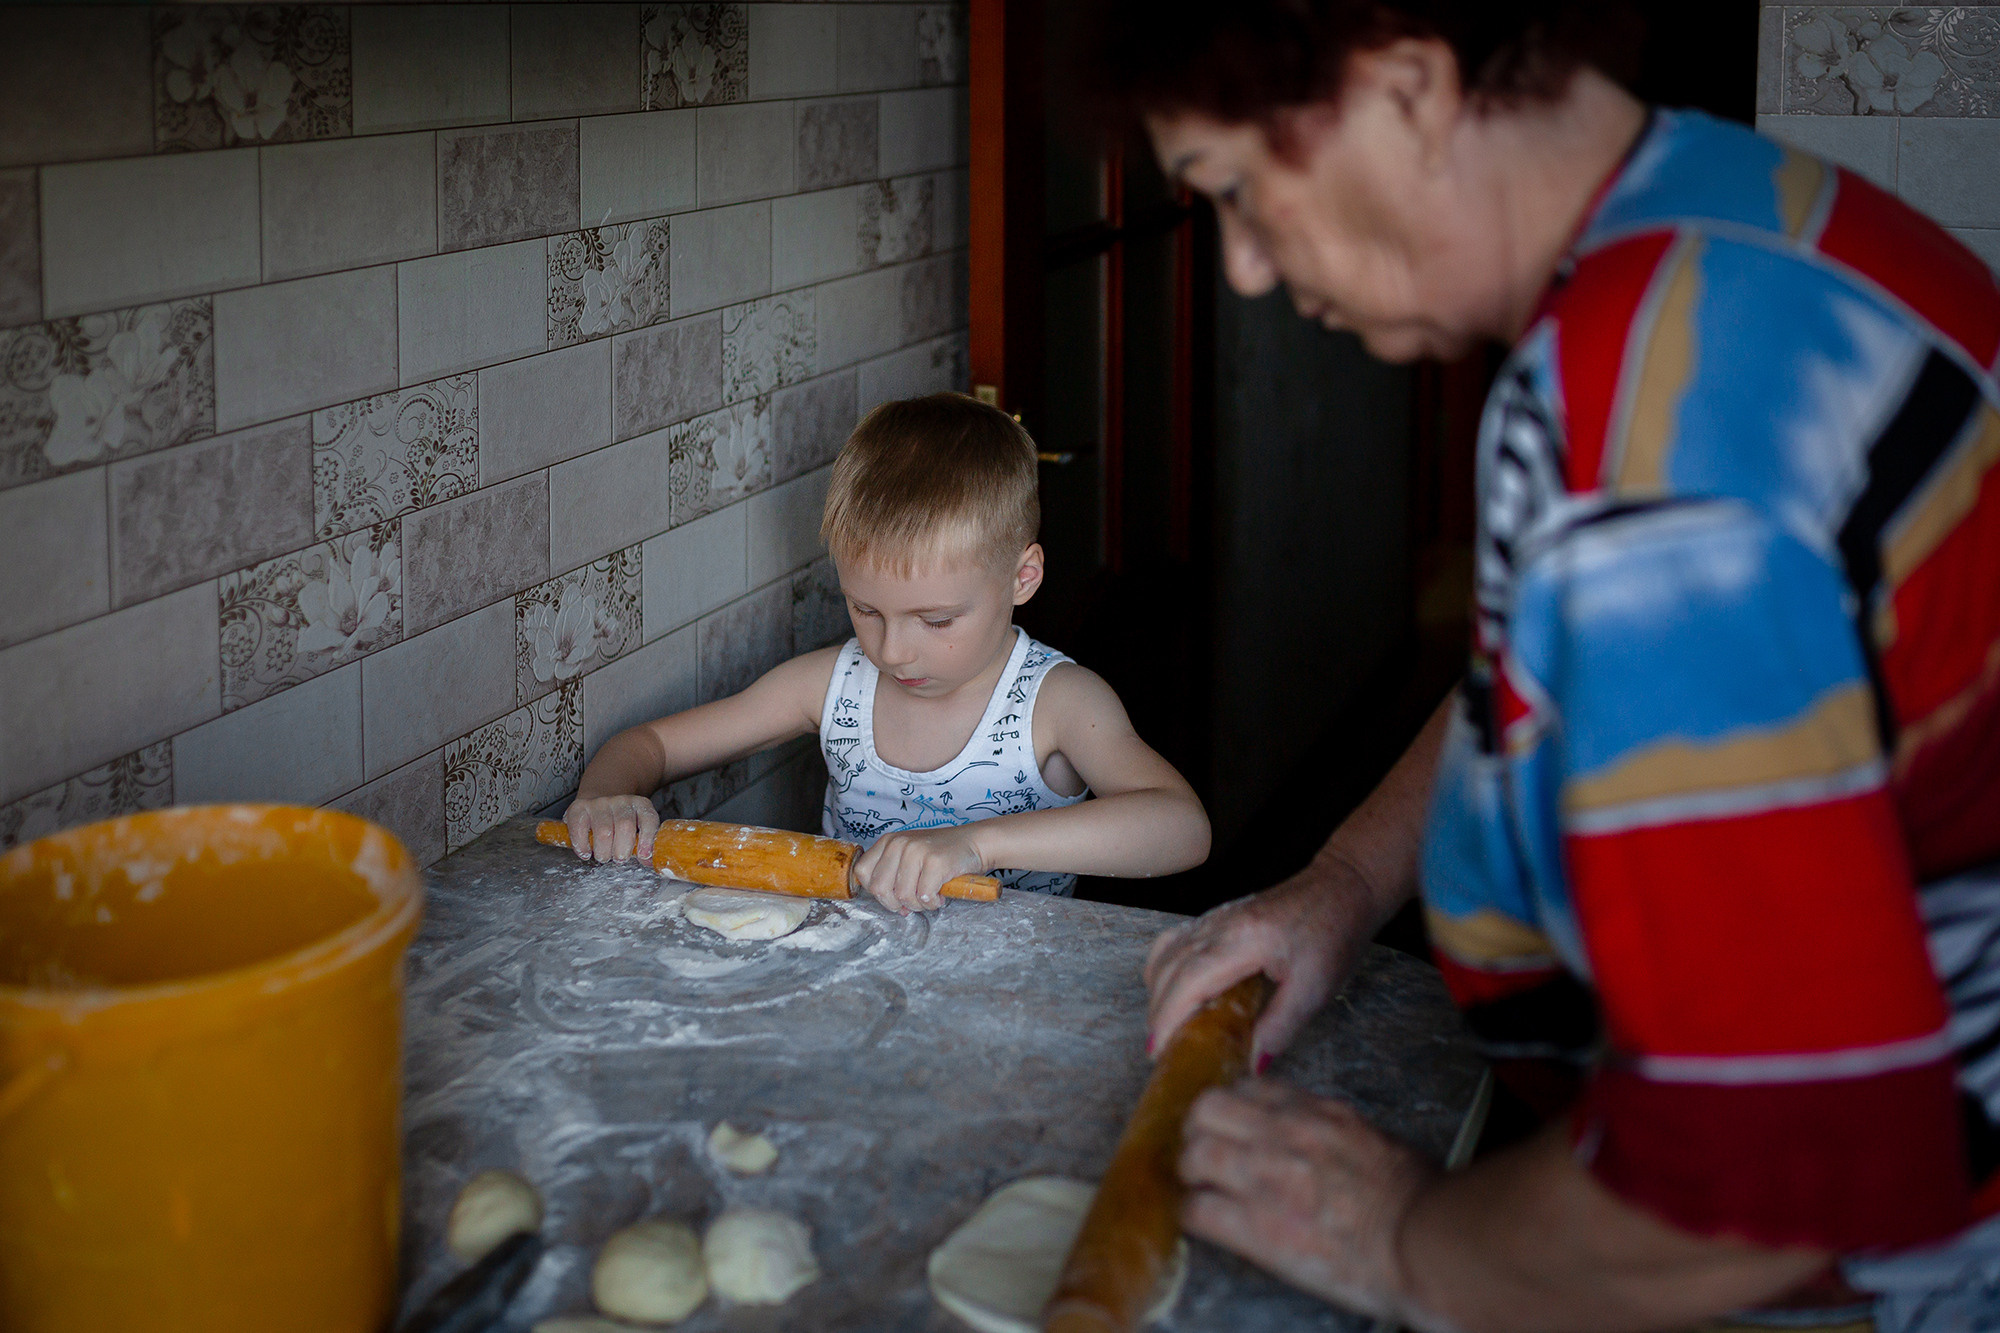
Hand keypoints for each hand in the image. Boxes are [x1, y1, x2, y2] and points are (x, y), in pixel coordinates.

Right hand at [563, 794, 660, 862]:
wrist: (597, 802)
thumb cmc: (619, 824)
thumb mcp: (637, 830)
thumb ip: (644, 845)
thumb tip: (649, 861)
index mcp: (640, 805)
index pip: (648, 819)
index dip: (647, 839)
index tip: (643, 856)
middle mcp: (621, 801)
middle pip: (624, 826)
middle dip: (622, 851)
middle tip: (619, 858)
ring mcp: (599, 803)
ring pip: (603, 831)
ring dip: (603, 852)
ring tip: (604, 856)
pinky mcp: (579, 807)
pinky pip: (579, 828)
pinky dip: (582, 846)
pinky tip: (586, 853)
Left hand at [851, 825, 985, 913]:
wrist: (973, 843)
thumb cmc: (940, 855)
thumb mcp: (908, 856)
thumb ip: (892, 874)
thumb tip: (889, 904)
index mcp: (888, 842)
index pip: (862, 873)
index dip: (877, 892)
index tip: (894, 896)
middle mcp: (898, 843)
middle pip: (880, 889)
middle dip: (896, 903)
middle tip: (913, 901)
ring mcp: (916, 851)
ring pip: (903, 896)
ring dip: (918, 905)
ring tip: (930, 895)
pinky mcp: (935, 862)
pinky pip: (924, 897)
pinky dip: (933, 902)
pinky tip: (940, 894)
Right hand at [1145, 854, 1391, 1064]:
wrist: (1342, 888)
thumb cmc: (1334, 933)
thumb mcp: (1315, 988)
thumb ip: (1281, 1026)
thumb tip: (1254, 1063)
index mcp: (1242, 940)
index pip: (1189, 979)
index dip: (1167, 1016)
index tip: (1159, 1049)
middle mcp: (1219, 925)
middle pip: (1168, 968)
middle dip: (1157, 1012)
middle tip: (1160, 1050)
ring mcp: (1215, 918)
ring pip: (1165, 953)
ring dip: (1157, 990)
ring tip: (1165, 1026)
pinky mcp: (1217, 918)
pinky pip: (1174, 942)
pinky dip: (1164, 969)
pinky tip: (1174, 991)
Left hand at [1180, 1079, 1433, 1320]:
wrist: (1427, 1242)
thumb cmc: (1418, 1200)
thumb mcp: (1375, 1140)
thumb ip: (1335, 1131)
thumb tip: (1319, 1139)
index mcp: (1318, 1113)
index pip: (1250, 1089)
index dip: (1232, 1108)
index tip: (1230, 1125)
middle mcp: (1285, 1136)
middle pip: (1207, 1109)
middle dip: (1198, 1130)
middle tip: (1202, 1151)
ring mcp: (1267, 1179)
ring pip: (1194, 1154)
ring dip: (1191, 1173)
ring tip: (1200, 1188)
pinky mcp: (1259, 1228)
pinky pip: (1199, 1212)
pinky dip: (1195, 1216)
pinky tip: (1205, 1222)